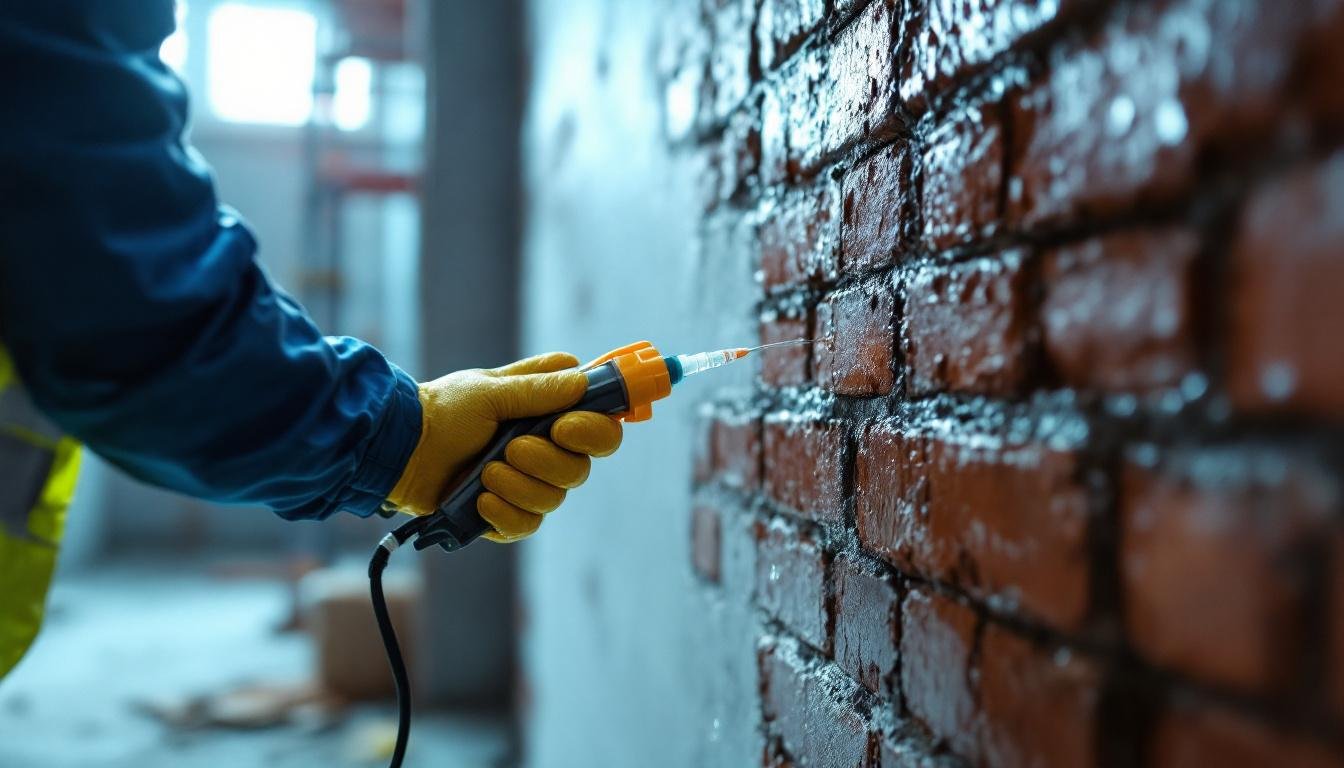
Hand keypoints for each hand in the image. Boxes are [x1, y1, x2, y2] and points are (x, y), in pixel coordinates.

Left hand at [385, 352, 622, 541]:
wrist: (400, 447)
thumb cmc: (443, 410)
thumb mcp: (489, 390)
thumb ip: (538, 389)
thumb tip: (583, 381)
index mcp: (549, 414)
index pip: (600, 427)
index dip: (594, 432)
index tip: (565, 428)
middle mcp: (545, 450)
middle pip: (581, 469)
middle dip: (547, 461)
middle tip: (513, 448)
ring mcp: (526, 483)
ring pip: (554, 499)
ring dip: (519, 485)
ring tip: (485, 472)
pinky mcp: (505, 513)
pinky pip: (527, 525)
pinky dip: (505, 513)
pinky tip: (482, 499)